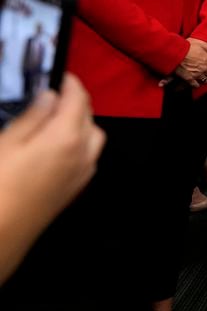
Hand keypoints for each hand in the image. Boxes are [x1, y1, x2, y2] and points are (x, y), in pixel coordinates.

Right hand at [0, 74, 104, 282]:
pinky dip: (78, 143)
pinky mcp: (75, 189)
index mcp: (69, 137)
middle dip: (75, 102)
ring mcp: (83, 173)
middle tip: (49, 96)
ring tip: (50, 119)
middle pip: (89, 117)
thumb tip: (50, 95)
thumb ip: (33, 117)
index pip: (79, 98)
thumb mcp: (7, 143)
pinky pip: (87, 156)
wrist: (1, 236)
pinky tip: (54, 145)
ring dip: (78, 123)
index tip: (58, 73)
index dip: (70, 82)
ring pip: (93, 137)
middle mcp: (85, 153)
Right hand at [173, 38, 206, 87]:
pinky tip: (194, 83)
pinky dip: (195, 84)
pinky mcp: (189, 79)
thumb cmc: (187, 47)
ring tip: (202, 78)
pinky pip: (196, 85)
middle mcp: (204, 68)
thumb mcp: (201, 44)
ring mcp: (197, 74)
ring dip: (204, 79)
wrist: (175, 53)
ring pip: (205, 80)